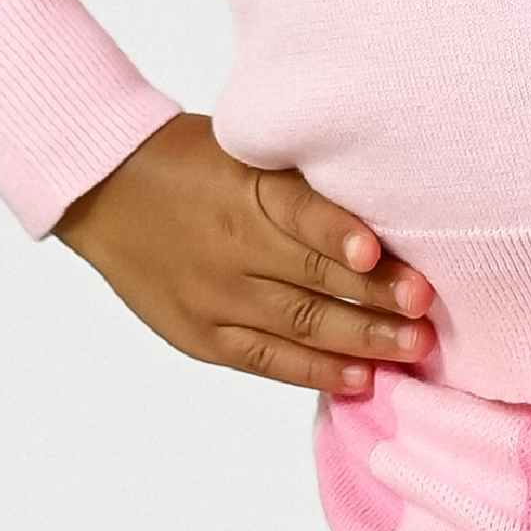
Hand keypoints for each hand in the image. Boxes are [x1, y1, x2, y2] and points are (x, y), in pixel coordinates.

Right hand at [55, 114, 435, 395]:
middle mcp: (230, 248)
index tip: (378, 253)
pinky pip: (266, 359)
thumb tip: (381, 220)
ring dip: (361, 339)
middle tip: (426, 312)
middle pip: (312, 278)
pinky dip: (315, 370)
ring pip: (298, 325)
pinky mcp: (201, 335)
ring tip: (412, 348)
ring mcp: (214, 297)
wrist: (105, 191)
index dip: (340, 235)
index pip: (299, 214)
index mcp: (244, 191)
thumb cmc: (191, 163)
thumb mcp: (245, 154)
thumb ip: (302, 187)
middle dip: (377, 298)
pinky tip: (359, 376)